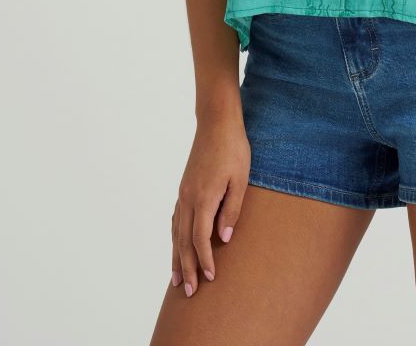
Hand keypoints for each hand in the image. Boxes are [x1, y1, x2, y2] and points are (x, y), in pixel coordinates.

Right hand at [171, 109, 251, 296]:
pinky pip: (176, 219)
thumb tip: (224, 238)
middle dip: (187, 267)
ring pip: (176, 232)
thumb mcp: (241, 179)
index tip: (210, 279)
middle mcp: (188, 198)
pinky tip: (176, 245)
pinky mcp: (184, 187)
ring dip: (176, 256)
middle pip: (184, 241)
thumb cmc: (234, 149)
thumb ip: (232, 209)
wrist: (216, 122)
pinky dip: (175, 237)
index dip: (205, 261)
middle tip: (189, 292)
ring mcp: (183, 192)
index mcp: (204, 197)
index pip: (200, 239)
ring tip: (176, 279)